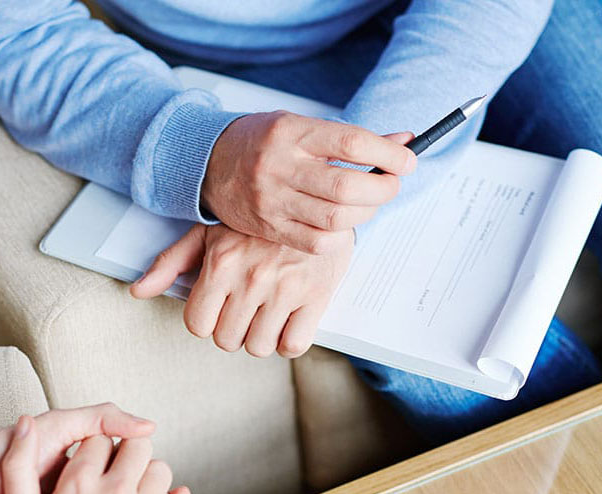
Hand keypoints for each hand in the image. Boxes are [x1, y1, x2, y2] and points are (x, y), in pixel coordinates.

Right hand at [2, 418, 179, 493]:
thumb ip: (19, 466)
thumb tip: (24, 422)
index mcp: (79, 484)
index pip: (98, 439)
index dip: (94, 450)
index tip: (91, 464)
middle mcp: (116, 492)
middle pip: (138, 445)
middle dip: (127, 453)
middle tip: (115, 473)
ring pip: (160, 470)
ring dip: (147, 477)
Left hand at [131, 224, 352, 357]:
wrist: (313, 197)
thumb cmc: (256, 222)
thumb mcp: (208, 234)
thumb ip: (170, 263)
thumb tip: (138, 291)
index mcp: (222, 263)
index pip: (198, 324)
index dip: (207, 321)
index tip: (219, 309)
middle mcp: (251, 278)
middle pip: (227, 340)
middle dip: (232, 330)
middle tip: (244, 310)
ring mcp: (285, 288)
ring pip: (258, 347)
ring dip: (260, 338)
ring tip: (266, 315)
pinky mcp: (316, 296)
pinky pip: (293, 345)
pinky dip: (289, 341)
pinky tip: (288, 322)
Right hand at [202, 113, 414, 253]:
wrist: (209, 164)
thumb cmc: (263, 143)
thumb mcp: (302, 128)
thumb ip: (349, 139)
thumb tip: (403, 143)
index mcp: (293, 133)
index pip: (352, 143)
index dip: (388, 155)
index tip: (407, 161)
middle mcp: (281, 167)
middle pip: (346, 187)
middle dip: (382, 189)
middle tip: (391, 185)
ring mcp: (273, 201)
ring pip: (334, 218)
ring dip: (365, 214)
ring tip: (368, 204)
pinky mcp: (268, 227)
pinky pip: (315, 242)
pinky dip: (339, 236)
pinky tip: (341, 223)